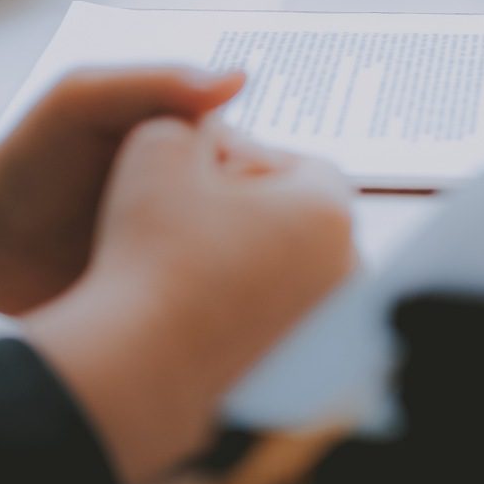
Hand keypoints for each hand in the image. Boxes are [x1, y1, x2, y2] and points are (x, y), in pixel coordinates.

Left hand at [0, 68, 246, 313]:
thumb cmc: (29, 159)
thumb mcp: (83, 102)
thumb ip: (155, 83)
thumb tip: (242, 77)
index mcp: (196, 147)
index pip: (265, 164)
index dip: (266, 186)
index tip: (249, 208)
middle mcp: (205, 200)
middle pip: (268, 221)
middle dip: (267, 242)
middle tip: (233, 264)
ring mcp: (192, 252)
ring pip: (249, 269)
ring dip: (247, 284)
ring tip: (219, 297)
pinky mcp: (175, 299)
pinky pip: (215, 309)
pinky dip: (219, 316)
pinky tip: (209, 327)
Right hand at [26, 117, 354, 483]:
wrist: (138, 365)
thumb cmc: (151, 256)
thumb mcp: (157, 149)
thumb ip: (188, 117)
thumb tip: (205, 118)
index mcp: (328, 210)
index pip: (299, 164)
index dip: (244, 159)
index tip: (200, 172)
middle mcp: (346, 268)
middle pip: (302, 215)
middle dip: (252, 205)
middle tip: (194, 211)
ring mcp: (329, 322)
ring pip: (292, 264)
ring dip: (250, 251)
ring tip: (191, 254)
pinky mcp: (305, 364)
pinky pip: (280, 312)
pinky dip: (247, 300)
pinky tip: (198, 299)